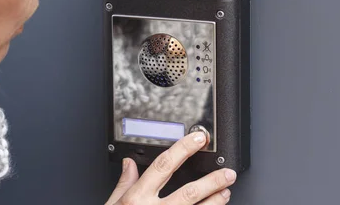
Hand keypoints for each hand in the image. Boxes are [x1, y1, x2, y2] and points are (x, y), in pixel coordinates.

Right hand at [105, 132, 236, 204]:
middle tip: (227, 173)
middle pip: (189, 192)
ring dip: (215, 201)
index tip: (198, 140)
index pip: (164, 166)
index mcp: (138, 198)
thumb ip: (124, 184)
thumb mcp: (112, 204)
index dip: (183, 150)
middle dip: (212, 181)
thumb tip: (129, 163)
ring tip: (225, 192)